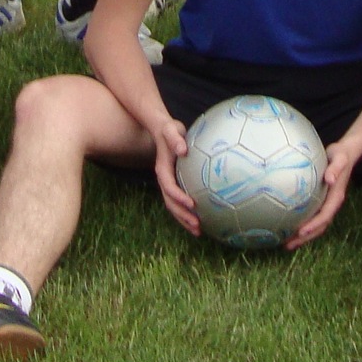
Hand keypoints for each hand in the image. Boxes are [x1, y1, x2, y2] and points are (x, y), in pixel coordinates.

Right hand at [150, 119, 200, 235]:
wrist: (162, 130)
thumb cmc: (169, 129)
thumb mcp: (171, 130)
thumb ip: (175, 139)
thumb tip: (183, 149)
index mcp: (162, 169)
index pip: (169, 187)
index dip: (179, 197)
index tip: (192, 204)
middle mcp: (164, 179)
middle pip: (170, 202)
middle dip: (182, 216)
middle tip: (197, 226)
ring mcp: (168, 183)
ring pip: (173, 206)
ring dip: (184, 220)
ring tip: (198, 231)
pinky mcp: (175, 184)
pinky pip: (178, 202)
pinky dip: (186, 213)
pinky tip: (200, 220)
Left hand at [285, 140, 359, 249]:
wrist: (346, 153)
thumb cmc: (341, 154)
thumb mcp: (339, 158)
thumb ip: (335, 168)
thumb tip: (329, 179)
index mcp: (336, 197)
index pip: (325, 216)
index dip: (314, 225)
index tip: (302, 232)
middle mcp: (331, 204)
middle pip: (319, 227)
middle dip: (305, 238)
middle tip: (288, 245)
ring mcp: (326, 204)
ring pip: (315, 225)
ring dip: (302, 236)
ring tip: (286, 244)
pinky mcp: (321, 201)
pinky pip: (311, 217)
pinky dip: (301, 225)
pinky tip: (287, 227)